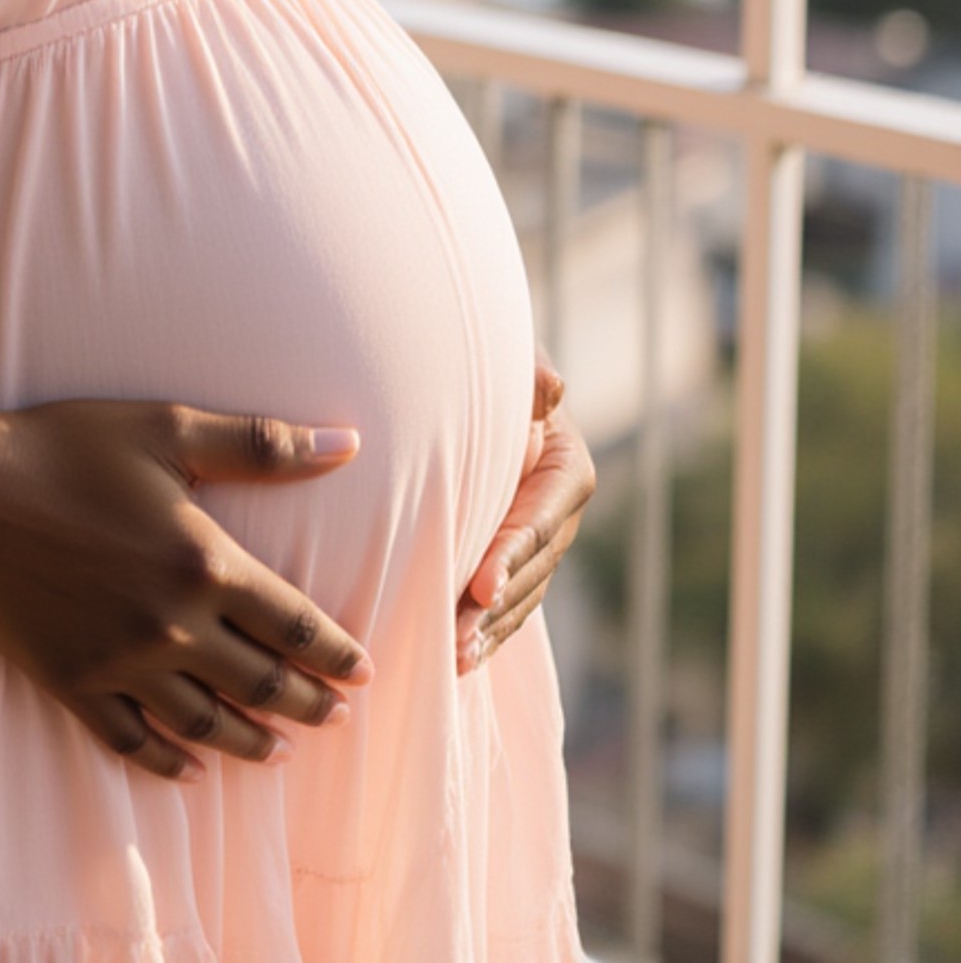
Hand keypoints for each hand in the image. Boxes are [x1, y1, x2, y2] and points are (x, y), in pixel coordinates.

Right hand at [0, 398, 374, 781]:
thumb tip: (349, 440)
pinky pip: (133, 739)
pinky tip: (189, 769)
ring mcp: (122, 662)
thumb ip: (262, 443)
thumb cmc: (65, 448)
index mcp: (205, 562)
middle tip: (335, 719)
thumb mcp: (167, 429)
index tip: (362, 672)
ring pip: (205, 722)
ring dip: (249, 741)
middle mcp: (173, 625)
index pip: (295, 625)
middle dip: (307, 704)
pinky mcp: (74, 682)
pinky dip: (168, 761)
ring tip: (277, 750)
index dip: (335, 653)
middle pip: (261, 682)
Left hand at [456, 348, 595, 674]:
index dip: (512, 555)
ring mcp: (540, 544)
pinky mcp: (515, 560)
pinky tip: (458, 659)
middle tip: (457, 640)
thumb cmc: (495, 368)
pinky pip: (507, 602)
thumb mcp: (517, 362)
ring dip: (489, 630)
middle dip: (495, 608)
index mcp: (566, 471)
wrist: (478, 387)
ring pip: (520, 596)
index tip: (481, 586)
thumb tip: (548, 391)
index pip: (539, 521)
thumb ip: (531, 377)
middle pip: (530, 571)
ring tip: (454, 659)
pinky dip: (486, 630)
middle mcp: (560, 516)